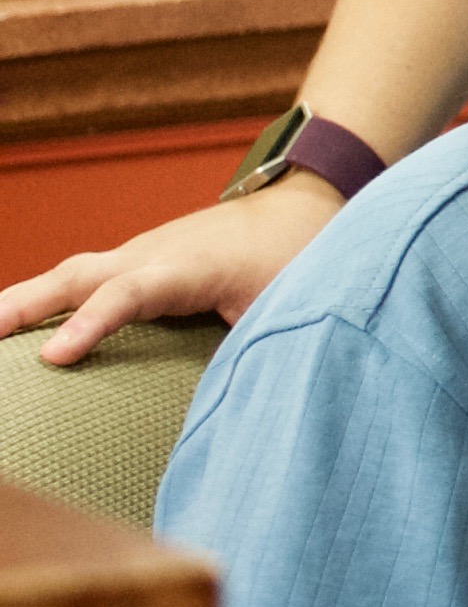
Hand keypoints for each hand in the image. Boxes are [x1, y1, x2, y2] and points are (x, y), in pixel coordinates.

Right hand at [0, 176, 340, 363]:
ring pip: (68, 276)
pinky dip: (38, 301)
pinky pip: (78, 281)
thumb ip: (258, 343)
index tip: (54, 359)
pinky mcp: (133, 262)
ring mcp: (137, 253)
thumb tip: (232, 403)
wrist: (300, 203)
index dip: (91, 324)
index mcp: (189, 267)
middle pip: (76, 277)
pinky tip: (9, 330)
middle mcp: (152, 254)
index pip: (130, 293)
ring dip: (18, 304)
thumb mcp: (290, 302)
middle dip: (21, 308)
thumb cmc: (296, 257)